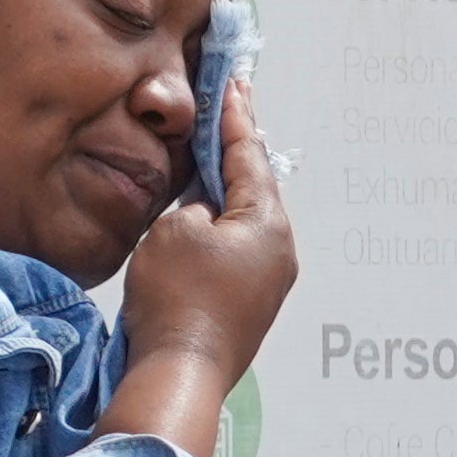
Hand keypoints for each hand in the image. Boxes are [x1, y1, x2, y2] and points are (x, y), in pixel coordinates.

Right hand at [107, 77, 297, 453]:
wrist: (179, 371)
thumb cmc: (176, 298)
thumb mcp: (176, 227)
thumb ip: (195, 202)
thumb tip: (206, 208)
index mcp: (269, 225)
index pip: (249, 157)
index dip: (235, 118)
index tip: (232, 86)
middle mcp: (280, 253)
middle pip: (254, 188)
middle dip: (235, 152)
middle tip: (225, 111)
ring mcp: (268, 283)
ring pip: (245, 220)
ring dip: (225, 190)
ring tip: (209, 158)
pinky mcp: (249, 305)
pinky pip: (236, 249)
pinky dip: (220, 225)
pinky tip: (201, 216)